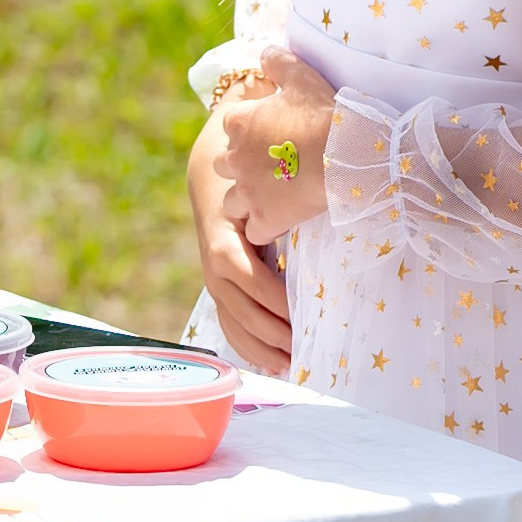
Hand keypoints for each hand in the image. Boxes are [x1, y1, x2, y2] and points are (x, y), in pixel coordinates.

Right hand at [188, 121, 293, 374]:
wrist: (213, 176)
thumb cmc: (248, 171)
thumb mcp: (260, 169)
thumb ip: (281, 173)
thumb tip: (308, 157)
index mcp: (223, 233)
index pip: (242, 271)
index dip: (268, 294)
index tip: (298, 313)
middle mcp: (214, 261)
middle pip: (238, 305)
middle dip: (271, 328)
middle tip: (304, 343)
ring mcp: (214, 280)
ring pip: (234, 321)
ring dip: (263, 345)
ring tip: (295, 360)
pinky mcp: (221, 291)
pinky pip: (231, 327)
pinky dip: (251, 349)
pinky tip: (276, 364)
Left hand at [209, 52, 335, 245]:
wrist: (344, 155)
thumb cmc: (322, 114)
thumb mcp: (300, 77)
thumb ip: (278, 61)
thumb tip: (264, 51)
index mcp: (238, 123)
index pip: (229, 127)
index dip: (247, 132)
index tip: (268, 136)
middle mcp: (235, 157)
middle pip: (223, 165)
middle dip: (239, 167)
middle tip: (268, 168)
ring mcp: (247, 191)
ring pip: (231, 202)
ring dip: (246, 201)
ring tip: (269, 199)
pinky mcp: (265, 219)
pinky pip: (254, 231)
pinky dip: (264, 229)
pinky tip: (279, 224)